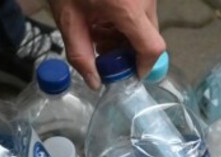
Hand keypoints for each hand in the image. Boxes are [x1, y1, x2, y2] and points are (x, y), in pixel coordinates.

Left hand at [49, 0, 164, 89]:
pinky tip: (104, 13)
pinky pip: (141, 9)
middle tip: (102, 49)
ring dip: (126, 34)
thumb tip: (95, 82)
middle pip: (149, 37)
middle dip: (128, 50)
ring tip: (98, 28)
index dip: (144, 66)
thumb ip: (80, 54)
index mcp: (127, 9)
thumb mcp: (68, 18)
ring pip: (145, 24)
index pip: (152, 48)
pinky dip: (126, 19)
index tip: (130, 74)